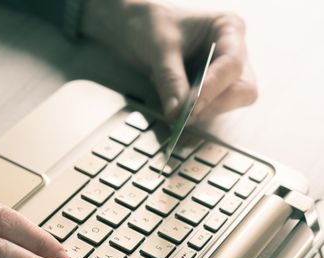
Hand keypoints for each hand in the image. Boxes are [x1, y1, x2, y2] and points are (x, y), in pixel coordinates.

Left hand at [82, 0, 257, 120]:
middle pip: (241, 89)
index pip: (231, 65)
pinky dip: (193, 113)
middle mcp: (232, 52)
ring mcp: (222, 73)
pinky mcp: (209, 89)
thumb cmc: (152, 24)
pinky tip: (174, 106)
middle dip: (213, 104)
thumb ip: (170, 79)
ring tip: (173, 105)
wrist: (135, 27)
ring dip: (201, 111)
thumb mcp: (159, 48)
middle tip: (183, 115)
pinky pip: (209, 108)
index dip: (212, 88)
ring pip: (228, 103)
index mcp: (228, 29)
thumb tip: (176, 111)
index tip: (191, 106)